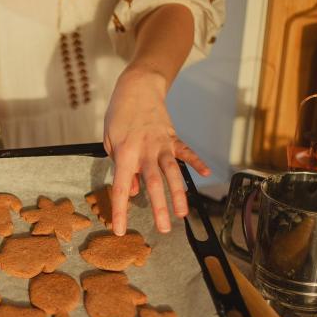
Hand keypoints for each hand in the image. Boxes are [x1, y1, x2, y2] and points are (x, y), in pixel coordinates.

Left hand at [103, 68, 209, 234]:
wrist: (137, 87)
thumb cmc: (118, 116)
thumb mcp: (110, 142)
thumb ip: (121, 168)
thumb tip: (133, 191)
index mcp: (125, 154)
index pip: (121, 188)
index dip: (120, 210)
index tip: (119, 229)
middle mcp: (145, 151)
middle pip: (154, 184)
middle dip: (159, 208)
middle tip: (163, 229)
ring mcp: (162, 144)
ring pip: (172, 172)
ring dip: (179, 194)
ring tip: (183, 214)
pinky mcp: (172, 137)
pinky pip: (186, 152)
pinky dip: (197, 162)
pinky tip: (206, 173)